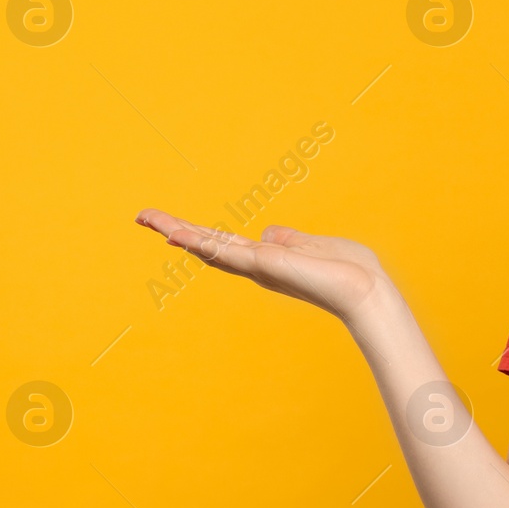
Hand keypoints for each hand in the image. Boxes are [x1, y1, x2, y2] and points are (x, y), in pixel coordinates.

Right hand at [135, 208, 387, 322]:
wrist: (365, 290)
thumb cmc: (348, 271)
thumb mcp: (313, 245)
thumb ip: (288, 240)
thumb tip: (269, 233)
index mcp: (267, 260)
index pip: (225, 245)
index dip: (199, 235)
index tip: (172, 227)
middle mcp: (257, 266)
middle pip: (208, 245)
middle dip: (176, 231)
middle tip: (143, 217)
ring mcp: (258, 267)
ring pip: (209, 246)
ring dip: (177, 231)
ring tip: (147, 217)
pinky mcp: (265, 265)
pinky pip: (226, 251)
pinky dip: (200, 241)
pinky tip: (176, 233)